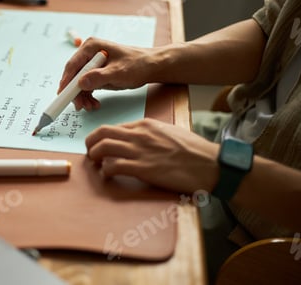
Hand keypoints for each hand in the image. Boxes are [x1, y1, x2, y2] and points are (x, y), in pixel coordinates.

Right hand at [58, 37, 158, 110]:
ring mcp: (92, 64)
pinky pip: (87, 86)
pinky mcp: (96, 73)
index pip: (73, 65)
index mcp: (91, 47)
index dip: (66, 81)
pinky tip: (94, 103)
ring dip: (83, 97)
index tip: (62, 95)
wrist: (151, 67)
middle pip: (74, 75)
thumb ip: (99, 77)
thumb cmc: (137, 65)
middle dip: (76, 92)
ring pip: (79, 83)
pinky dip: (89, 96)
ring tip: (91, 106)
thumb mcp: (118, 72)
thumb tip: (80, 82)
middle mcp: (89, 54)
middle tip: (80, 106)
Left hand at [85, 118, 219, 193]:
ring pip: (103, 147)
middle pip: (102, 132)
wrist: (210, 164)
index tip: (101, 146)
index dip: (102, 137)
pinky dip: (106, 171)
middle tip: (91, 153)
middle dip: (90, 143)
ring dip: (94, 156)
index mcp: (146, 124)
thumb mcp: (169, 132)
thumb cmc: (193, 151)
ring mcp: (140, 151)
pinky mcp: (143, 169)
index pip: (114, 126)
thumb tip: (136, 141)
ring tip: (97, 165)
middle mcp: (139, 135)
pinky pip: (113, 166)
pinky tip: (109, 176)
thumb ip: (150, 134)